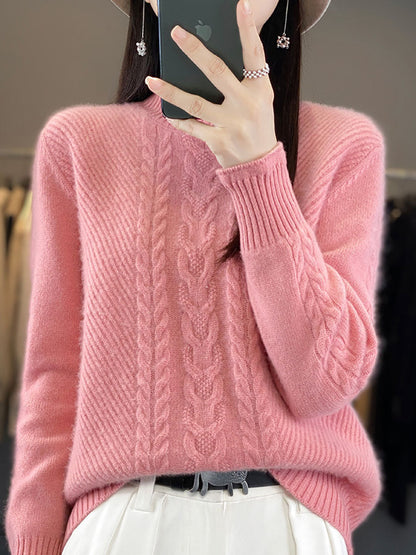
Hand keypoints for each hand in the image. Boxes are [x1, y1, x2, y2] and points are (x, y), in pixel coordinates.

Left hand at [145, 0, 278, 169]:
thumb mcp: (259, 101)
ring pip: (196, 102)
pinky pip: (192, 127)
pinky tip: (167, 113)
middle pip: (217, 71)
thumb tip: (207, 59)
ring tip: (152, 80)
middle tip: (175, 32)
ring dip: (171, 90)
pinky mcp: (219, 141)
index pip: (254, 53)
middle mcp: (247, 104)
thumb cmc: (256, 126)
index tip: (239, 4)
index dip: (247, 29)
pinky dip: (178, 120)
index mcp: (260, 89)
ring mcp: (233, 124)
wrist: (259, 165)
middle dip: (194, 50)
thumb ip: (242, 80)